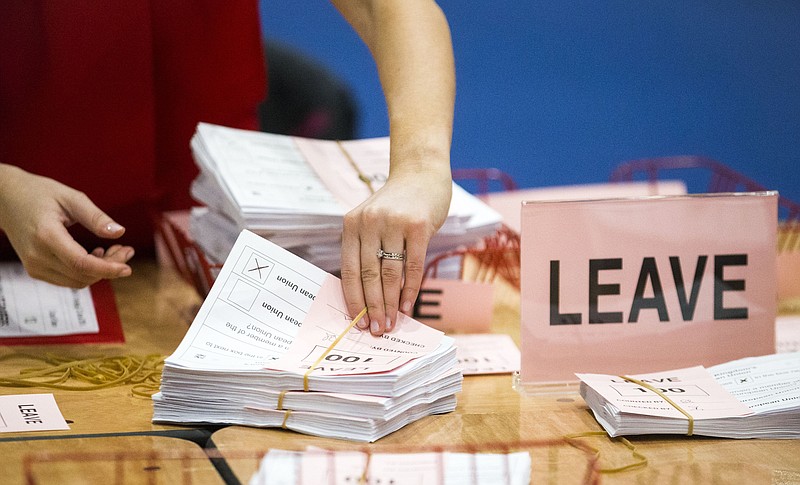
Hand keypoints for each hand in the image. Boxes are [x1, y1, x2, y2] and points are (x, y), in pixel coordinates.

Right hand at [0, 164, 133, 287]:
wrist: (6, 199)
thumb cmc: (39, 194)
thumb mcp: (71, 198)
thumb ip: (95, 217)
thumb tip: (120, 232)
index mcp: (46, 236)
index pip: (81, 263)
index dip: (107, 269)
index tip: (127, 267)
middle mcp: (37, 256)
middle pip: (83, 274)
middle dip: (110, 267)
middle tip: (127, 250)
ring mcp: (34, 266)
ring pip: (77, 281)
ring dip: (101, 271)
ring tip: (115, 251)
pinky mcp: (35, 270)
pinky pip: (68, 279)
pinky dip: (87, 272)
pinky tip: (96, 255)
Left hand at [341, 168, 450, 335]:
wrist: (421, 174)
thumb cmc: (397, 205)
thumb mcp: (372, 221)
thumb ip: (366, 251)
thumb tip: (367, 297)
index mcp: (352, 225)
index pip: (348, 270)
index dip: (353, 299)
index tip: (358, 322)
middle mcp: (370, 223)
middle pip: (368, 274)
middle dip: (373, 307)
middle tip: (376, 330)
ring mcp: (395, 223)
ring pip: (390, 273)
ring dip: (391, 302)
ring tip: (392, 323)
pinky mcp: (419, 226)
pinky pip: (413, 265)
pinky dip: (410, 289)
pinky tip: (408, 306)